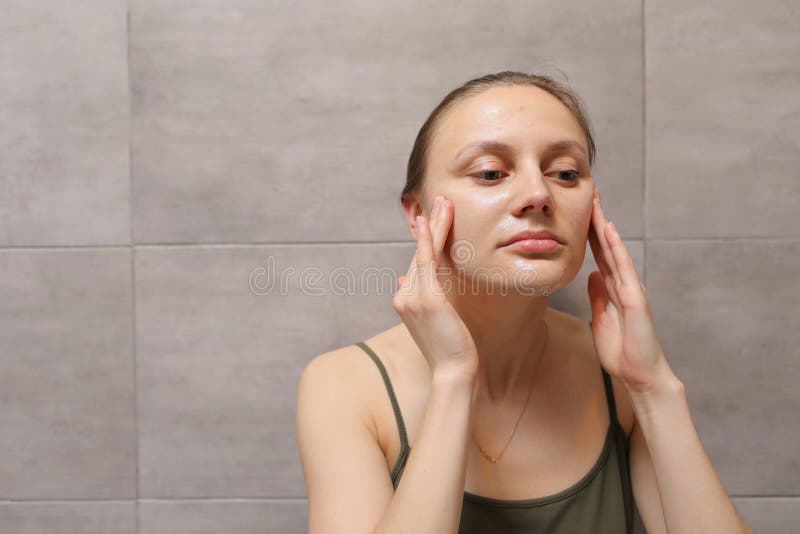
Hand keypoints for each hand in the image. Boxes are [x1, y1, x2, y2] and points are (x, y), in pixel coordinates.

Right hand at [393, 195, 478, 376]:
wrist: (453, 373)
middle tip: (439, 200)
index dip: (425, 240)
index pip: (416, 265)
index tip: (431, 219)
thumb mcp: (431, 321)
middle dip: (430, 226)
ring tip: (443, 202)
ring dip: (434, 224)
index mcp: (404, 301)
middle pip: (418, 254)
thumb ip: (419, 300)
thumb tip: (404, 280)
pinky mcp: (427, 297)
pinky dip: (430, 238)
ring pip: (423, 252)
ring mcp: (412, 296)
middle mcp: (403, 296)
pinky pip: (427, 260)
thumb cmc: (449, 350)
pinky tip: (433, 220)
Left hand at [587, 186, 674, 393]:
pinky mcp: (636, 299)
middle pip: (607, 245)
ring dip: (605, 226)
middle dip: (597, 219)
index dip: (588, 232)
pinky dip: (617, 248)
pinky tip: (609, 231)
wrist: (640, 374)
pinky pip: (624, 268)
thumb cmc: (622, 350)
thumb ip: (598, 296)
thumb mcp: (601, 317)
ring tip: (596, 203)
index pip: (599, 253)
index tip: (579, 209)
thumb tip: (592, 275)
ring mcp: (631, 289)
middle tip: (589, 191)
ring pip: (615, 251)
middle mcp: (623, 283)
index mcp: (613, 287)